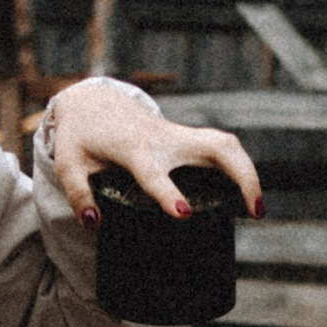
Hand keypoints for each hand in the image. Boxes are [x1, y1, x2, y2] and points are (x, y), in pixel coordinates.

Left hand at [43, 78, 259, 224]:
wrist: (94, 103)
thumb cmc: (82, 138)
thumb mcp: (69, 164)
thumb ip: (78, 194)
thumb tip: (93, 223)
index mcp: (133, 147)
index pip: (154, 171)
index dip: (167, 192)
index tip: (183, 215)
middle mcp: (164, 139)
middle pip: (215, 147)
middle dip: (240, 175)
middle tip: (254, 213)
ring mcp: (180, 136)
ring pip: (226, 145)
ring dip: (248, 172)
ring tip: (257, 211)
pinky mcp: (187, 139)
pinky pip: (222, 149)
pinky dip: (240, 169)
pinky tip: (247, 197)